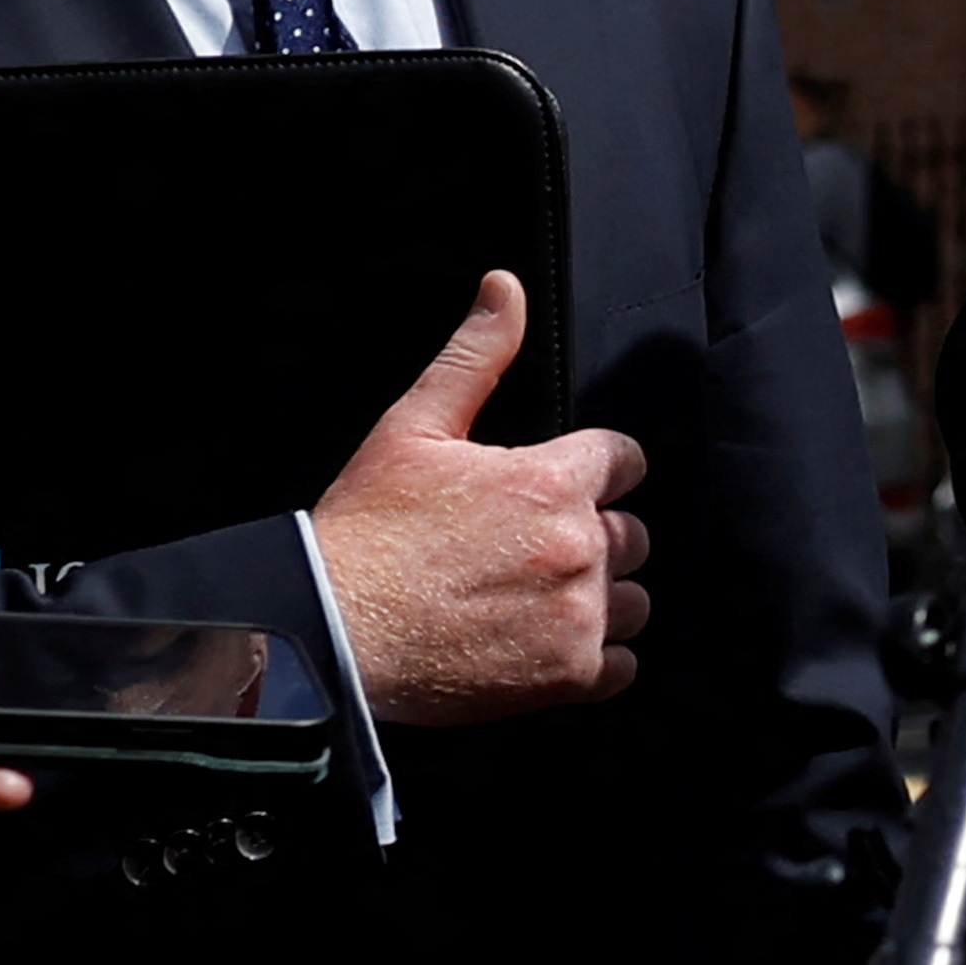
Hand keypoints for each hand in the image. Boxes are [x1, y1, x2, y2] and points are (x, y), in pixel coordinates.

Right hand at [313, 273, 650, 725]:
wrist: (331, 632)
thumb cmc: (366, 531)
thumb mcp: (414, 425)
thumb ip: (476, 355)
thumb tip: (506, 289)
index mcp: (549, 480)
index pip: (626, 459)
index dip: (600, 469)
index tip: (570, 486)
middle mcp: (576, 546)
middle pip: (633, 532)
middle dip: (595, 534)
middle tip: (535, 548)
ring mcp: (576, 614)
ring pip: (634, 600)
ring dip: (602, 598)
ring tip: (543, 599)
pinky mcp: (565, 675)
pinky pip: (622, 667)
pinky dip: (598, 660)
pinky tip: (551, 645)